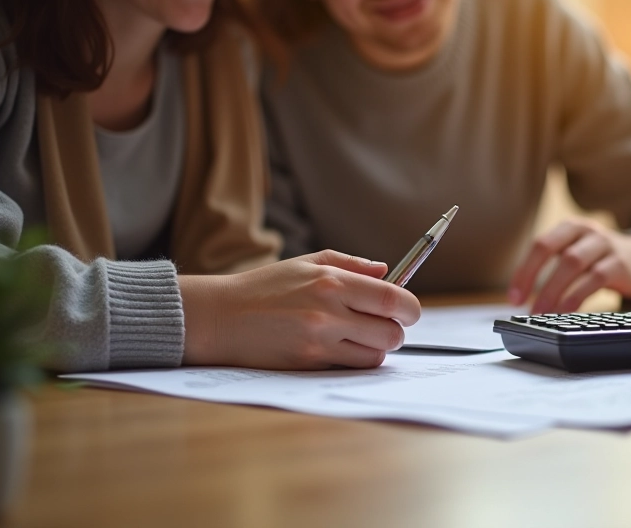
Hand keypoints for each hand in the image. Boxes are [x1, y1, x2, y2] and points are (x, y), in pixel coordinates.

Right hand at [180, 250, 420, 369]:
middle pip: (392, 333)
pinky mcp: (308, 365)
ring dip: (375, 349)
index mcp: (331, 282)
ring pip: (375, 356)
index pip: (392, 299)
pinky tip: (337, 348)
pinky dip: (352, 361)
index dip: (409, 308)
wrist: (220, 317)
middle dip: (395, 331)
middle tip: (381, 325)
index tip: (408, 311)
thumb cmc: (265, 287)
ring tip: (357, 337)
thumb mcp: (307, 263)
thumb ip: (351, 265)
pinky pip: (349, 368)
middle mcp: (328, 313)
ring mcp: (318, 342)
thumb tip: (386, 272)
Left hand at [508, 218, 630, 313]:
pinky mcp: (620, 264)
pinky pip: (595, 279)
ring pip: (573, 264)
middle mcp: (587, 231)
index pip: (540, 245)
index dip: (524, 271)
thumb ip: (552, 266)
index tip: (515, 297)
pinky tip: (567, 311)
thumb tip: (523, 297)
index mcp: (570, 227)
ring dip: (554, 291)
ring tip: (543, 313)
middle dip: (536, 281)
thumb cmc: (599, 260)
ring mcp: (606, 245)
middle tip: (526, 308)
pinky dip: (577, 296)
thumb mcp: (575, 252)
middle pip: (555, 252)